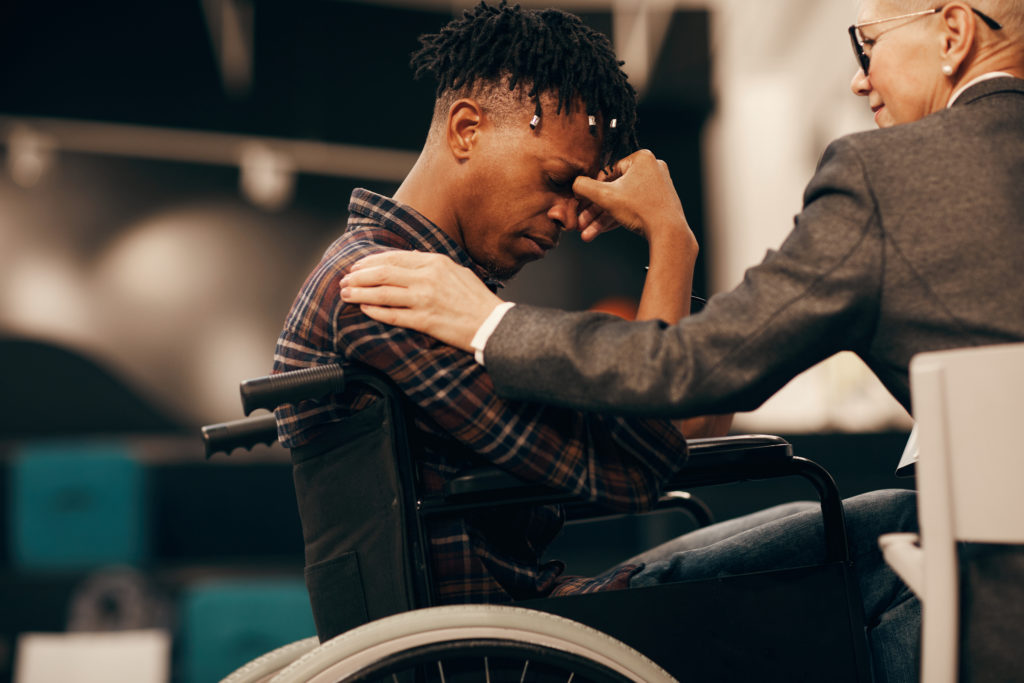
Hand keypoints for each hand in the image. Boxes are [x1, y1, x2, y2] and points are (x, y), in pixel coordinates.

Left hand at [340, 250, 502, 351]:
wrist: (492, 324)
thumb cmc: (476, 299)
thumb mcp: (456, 271)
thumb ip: (430, 264)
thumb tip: (409, 258)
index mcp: (435, 262)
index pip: (394, 258)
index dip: (370, 262)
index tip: (356, 266)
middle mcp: (428, 278)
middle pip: (383, 273)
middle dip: (359, 277)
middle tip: (344, 280)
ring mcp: (425, 299)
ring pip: (383, 294)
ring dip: (360, 294)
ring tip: (345, 295)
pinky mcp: (425, 320)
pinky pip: (393, 315)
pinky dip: (375, 311)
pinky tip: (364, 309)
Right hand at [573, 149, 688, 242]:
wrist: (668, 232)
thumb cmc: (642, 210)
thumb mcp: (605, 196)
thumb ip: (584, 187)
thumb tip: (574, 183)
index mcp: (642, 159)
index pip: (608, 171)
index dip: (592, 188)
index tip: (582, 201)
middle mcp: (652, 169)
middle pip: (613, 190)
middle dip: (595, 210)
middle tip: (581, 221)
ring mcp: (657, 187)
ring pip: (621, 202)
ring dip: (602, 218)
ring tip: (587, 233)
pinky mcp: (658, 203)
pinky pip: (632, 208)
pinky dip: (616, 219)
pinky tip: (600, 232)